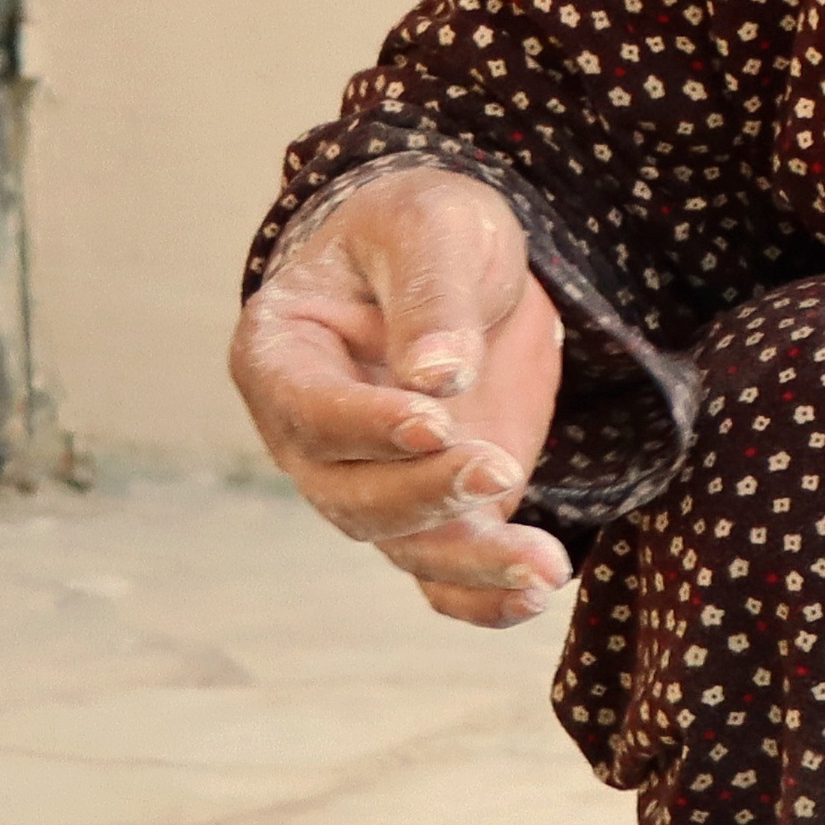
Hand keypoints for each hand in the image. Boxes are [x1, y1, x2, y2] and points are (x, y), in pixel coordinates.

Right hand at [225, 167, 572, 623]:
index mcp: (281, 352)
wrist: (463, 261)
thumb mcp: (431, 228)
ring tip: (543, 566)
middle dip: (423, 495)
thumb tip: (436, 376)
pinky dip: (482, 595)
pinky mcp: (431, 507)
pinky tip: (534, 594)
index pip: (308, 410)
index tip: (434, 422)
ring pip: (401, 545)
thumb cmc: (425, 228)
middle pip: (349, 495)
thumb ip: (430, 296)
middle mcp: (310, 434)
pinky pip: (441, 573)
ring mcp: (370, 479)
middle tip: (498, 466)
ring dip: (470, 561)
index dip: (366, 425)